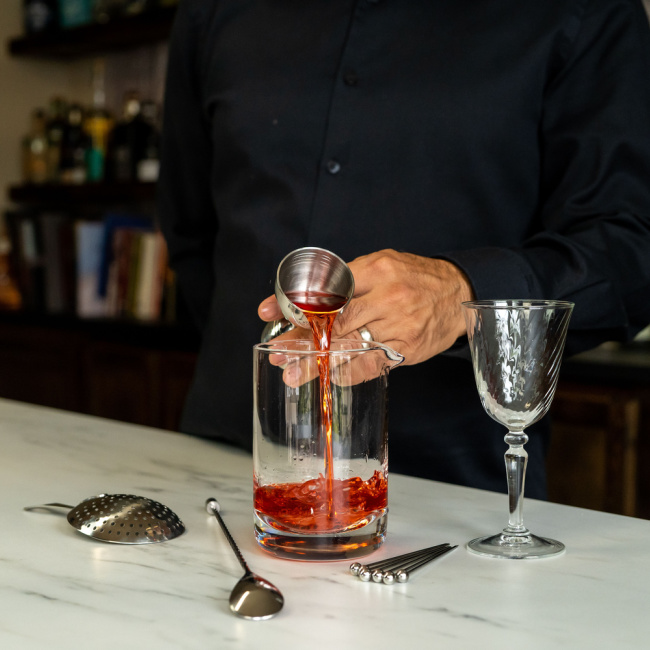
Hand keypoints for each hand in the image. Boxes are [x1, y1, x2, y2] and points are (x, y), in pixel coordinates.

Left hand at [258, 249, 473, 364]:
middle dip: (301, 340)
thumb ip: (350, 280)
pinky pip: (373, 365)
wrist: (459, 292)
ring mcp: (399, 325)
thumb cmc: (415, 276)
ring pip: (350, 347)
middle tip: (277, 353)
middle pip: (334, 323)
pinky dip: (349, 373)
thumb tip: (310, 300)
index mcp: (376, 270)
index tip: (270, 313)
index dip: (295, 304)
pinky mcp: (408, 348)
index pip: (327, 289)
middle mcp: (387, 298)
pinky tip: (331, 378)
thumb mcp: (382, 263)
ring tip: (293, 374)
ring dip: (317, 363)